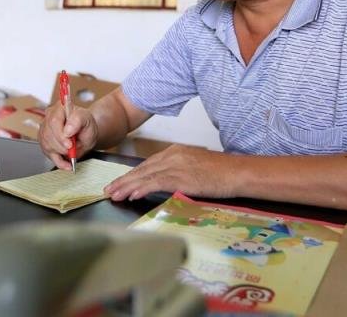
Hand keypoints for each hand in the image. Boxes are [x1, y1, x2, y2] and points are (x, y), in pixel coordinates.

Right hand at [38, 103, 97, 170]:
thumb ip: (78, 121)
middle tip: (73, 149)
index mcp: (59, 107)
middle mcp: (49, 117)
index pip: (54, 121)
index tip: (70, 144)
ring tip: (73, 152)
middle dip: (62, 146)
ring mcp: (45, 130)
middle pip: (48, 134)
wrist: (85, 133)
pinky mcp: (44, 142)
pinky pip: (48, 154)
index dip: (60, 135)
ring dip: (61, 153)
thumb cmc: (86, 125)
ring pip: (47, 145)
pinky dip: (59, 162)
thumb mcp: (87, 120)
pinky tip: (67, 164)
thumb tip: (67, 130)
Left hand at [103, 145, 234, 200]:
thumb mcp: (196, 169)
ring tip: (114, 194)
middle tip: (109, 189)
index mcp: (176, 152)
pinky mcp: (180, 176)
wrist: (237, 172)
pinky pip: (154, 182)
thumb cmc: (222, 174)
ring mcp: (176, 165)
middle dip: (124, 180)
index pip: (148, 164)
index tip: (120, 182)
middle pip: (142, 168)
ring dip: (126, 186)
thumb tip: (166, 184)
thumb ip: (179, 173)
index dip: (132, 174)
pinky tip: (131, 194)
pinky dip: (140, 189)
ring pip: (144, 175)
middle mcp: (173, 155)